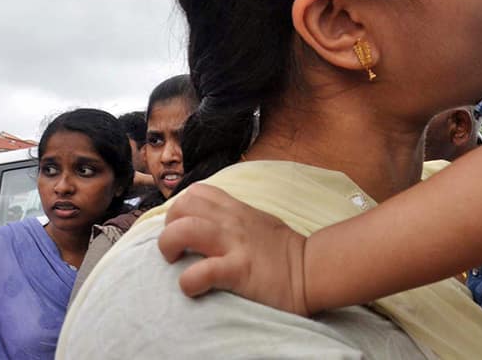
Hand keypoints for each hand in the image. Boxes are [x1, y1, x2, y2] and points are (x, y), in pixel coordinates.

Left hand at [158, 184, 308, 315]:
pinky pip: (200, 272)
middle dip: (168, 227)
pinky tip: (194, 288)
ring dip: (170, 246)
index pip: (197, 192)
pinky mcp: (238, 270)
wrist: (312, 271)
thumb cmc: (284, 252)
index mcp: (237, 210)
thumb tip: (210, 224)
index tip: (183, 230)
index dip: (180, 210)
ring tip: (178, 263)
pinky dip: (188, 283)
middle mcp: (232, 222)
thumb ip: (235, 219)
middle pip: (183, 205)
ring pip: (184, 230)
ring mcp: (235, 244)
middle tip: (177, 249)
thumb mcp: (259, 223)